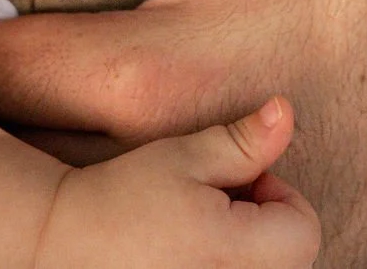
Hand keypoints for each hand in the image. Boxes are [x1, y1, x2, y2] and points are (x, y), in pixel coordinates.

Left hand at [0, 0, 366, 268]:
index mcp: (173, 73)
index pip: (7, 76)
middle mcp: (181, 175)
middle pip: (30, 153)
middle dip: (21, 92)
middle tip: (43, 30)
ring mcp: (219, 239)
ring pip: (83, 202)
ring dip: (70, 143)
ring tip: (96, 77)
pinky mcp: (248, 262)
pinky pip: (144, 238)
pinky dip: (133, 186)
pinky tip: (158, 135)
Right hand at [36, 97, 319, 268]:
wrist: (62, 244)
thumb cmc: (124, 195)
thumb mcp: (187, 155)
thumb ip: (246, 141)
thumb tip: (287, 112)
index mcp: (232, 256)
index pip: (304, 231)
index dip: (279, 196)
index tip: (236, 184)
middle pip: (290, 259)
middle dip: (266, 225)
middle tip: (214, 206)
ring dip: (246, 249)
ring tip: (200, 232)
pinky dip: (221, 265)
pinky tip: (187, 254)